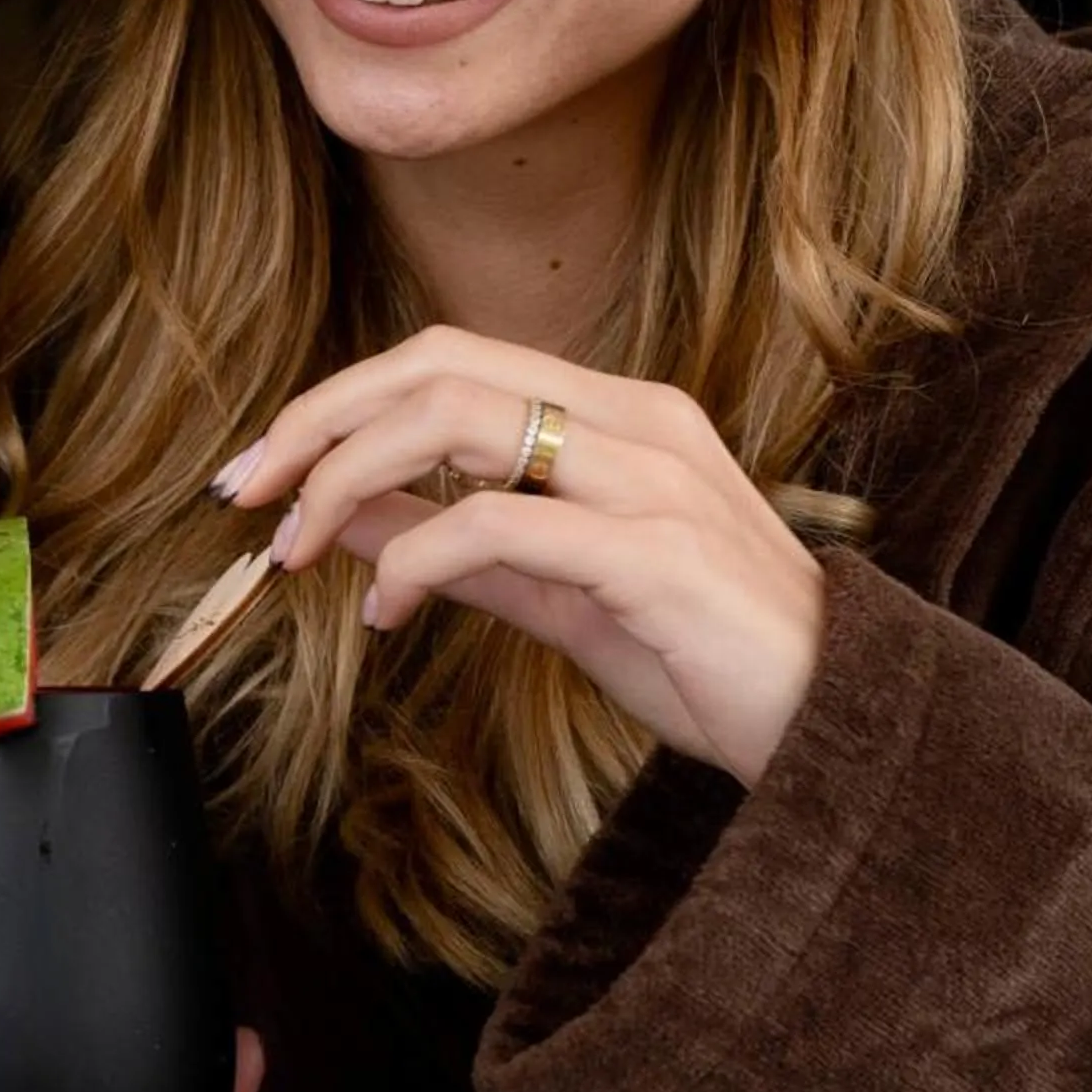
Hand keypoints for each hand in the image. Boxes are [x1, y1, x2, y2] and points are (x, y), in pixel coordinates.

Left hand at [226, 324, 825, 788]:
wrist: (845, 734)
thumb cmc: (705, 657)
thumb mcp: (556, 592)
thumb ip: (455, 546)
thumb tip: (340, 517)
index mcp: (616, 413)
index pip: (445, 357)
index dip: (338, 399)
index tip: (262, 468)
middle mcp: (637, 421)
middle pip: (437, 366)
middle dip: (320, 420)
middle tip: (246, 493)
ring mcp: (654, 480)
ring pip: (460, 418)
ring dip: (350, 478)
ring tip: (294, 549)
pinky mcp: (658, 555)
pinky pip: (502, 524)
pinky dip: (416, 559)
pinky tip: (384, 615)